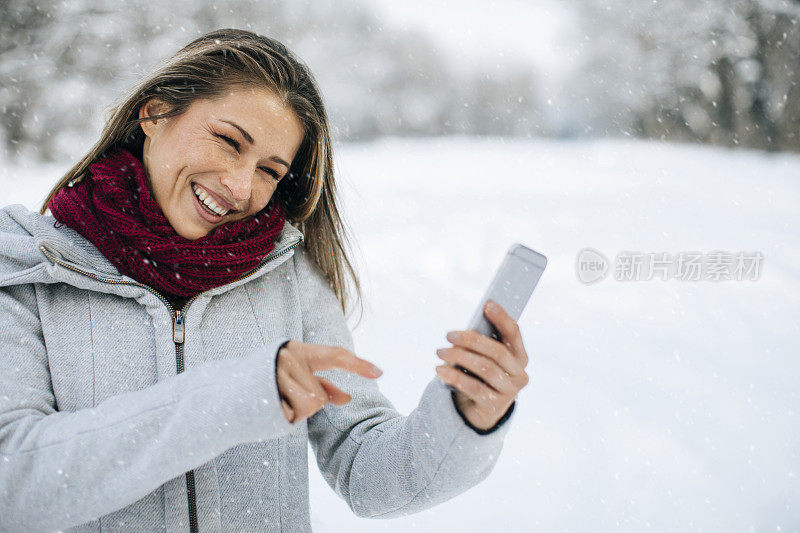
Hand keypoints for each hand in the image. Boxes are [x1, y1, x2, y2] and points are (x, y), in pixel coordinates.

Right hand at [277, 340, 382, 422]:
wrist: (229, 389)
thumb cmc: (268, 381)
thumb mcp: (296, 377)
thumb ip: (321, 386)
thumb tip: (347, 398)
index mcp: (300, 351)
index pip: (335, 355)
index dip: (358, 365)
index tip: (380, 373)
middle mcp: (289, 358)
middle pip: (319, 396)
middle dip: (307, 403)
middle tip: (283, 396)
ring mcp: (276, 375)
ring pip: (309, 406)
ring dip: (296, 411)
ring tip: (276, 400)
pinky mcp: (267, 392)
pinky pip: (292, 415)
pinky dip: (285, 417)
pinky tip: (270, 407)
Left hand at [435, 300, 529, 430]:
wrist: (478, 410)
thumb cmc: (478, 375)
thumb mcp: (482, 358)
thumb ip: (480, 344)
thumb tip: (464, 331)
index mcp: (520, 357)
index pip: (514, 333)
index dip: (502, 318)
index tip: (487, 305)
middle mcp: (519, 374)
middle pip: (497, 352)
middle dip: (472, 340)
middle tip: (448, 334)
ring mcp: (509, 392)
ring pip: (485, 369)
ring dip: (459, 357)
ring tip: (440, 351)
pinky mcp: (494, 407)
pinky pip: (474, 388)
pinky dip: (454, 377)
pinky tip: (439, 370)